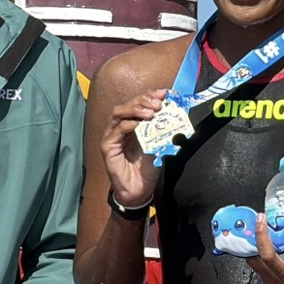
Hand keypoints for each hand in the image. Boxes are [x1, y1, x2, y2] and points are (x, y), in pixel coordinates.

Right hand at [99, 90, 167, 208]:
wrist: (140, 190)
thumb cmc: (148, 167)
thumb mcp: (160, 143)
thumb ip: (164, 128)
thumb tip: (176, 111)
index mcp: (133, 123)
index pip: (138, 103)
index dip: (150, 95)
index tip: (164, 93)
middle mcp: (120, 126)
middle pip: (128, 104)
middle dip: (143, 100)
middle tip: (158, 103)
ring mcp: (112, 135)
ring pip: (118, 113)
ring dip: (135, 109)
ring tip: (150, 112)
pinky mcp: (107, 146)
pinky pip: (116, 131)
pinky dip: (128, 124)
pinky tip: (139, 124)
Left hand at [245, 212, 283, 283]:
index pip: (268, 255)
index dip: (261, 235)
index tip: (261, 219)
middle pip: (254, 259)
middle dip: (253, 240)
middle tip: (259, 224)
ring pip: (255, 265)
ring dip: (256, 248)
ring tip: (265, 233)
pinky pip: (261, 270)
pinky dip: (262, 257)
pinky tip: (270, 248)